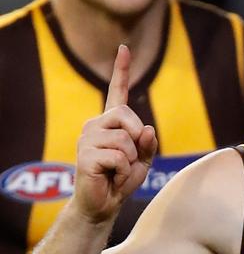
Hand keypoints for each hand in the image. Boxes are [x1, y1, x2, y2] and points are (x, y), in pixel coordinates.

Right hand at [74, 45, 157, 222]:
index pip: (117, 92)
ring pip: (126, 140)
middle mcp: (96, 125)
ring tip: (118, 171)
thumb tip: (147, 129)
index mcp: (111, 123)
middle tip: (128, 159)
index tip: (124, 48)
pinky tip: (113, 178)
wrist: (103, 204)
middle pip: (127, 116)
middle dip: (137, 139)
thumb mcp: (143, 160)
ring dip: (131, 161)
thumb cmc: (122, 179)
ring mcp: (88, 138)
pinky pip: (119, 157)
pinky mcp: (85, 155)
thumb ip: (148, 143)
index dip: (121, 70)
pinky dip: (124, 172)